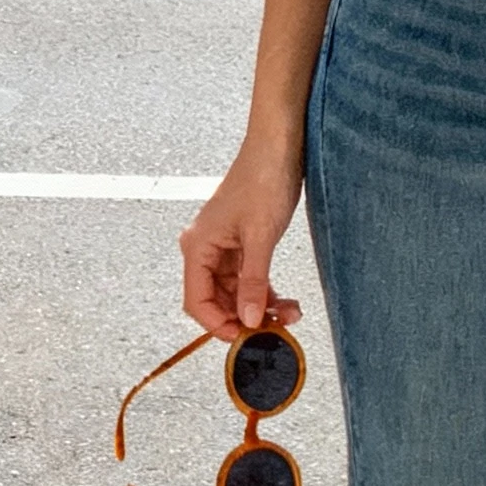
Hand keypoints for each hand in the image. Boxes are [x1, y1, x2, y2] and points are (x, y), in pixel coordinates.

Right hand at [180, 142, 303, 340]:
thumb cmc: (263, 180)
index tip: (245, 338)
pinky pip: (248, 278)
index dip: (218, 325)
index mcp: (198, 247)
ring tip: (289, 314)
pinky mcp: (242, 243)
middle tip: (274, 330)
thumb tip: (248, 319)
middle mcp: (205, 249)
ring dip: (260, 306)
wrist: (278, 147)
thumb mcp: (261, 237)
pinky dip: (265, 291)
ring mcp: (224, 247)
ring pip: (236, 292)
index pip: (196, 301)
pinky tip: (285, 301)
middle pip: (217, 300)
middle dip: (245, 317)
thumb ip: (253, 281)